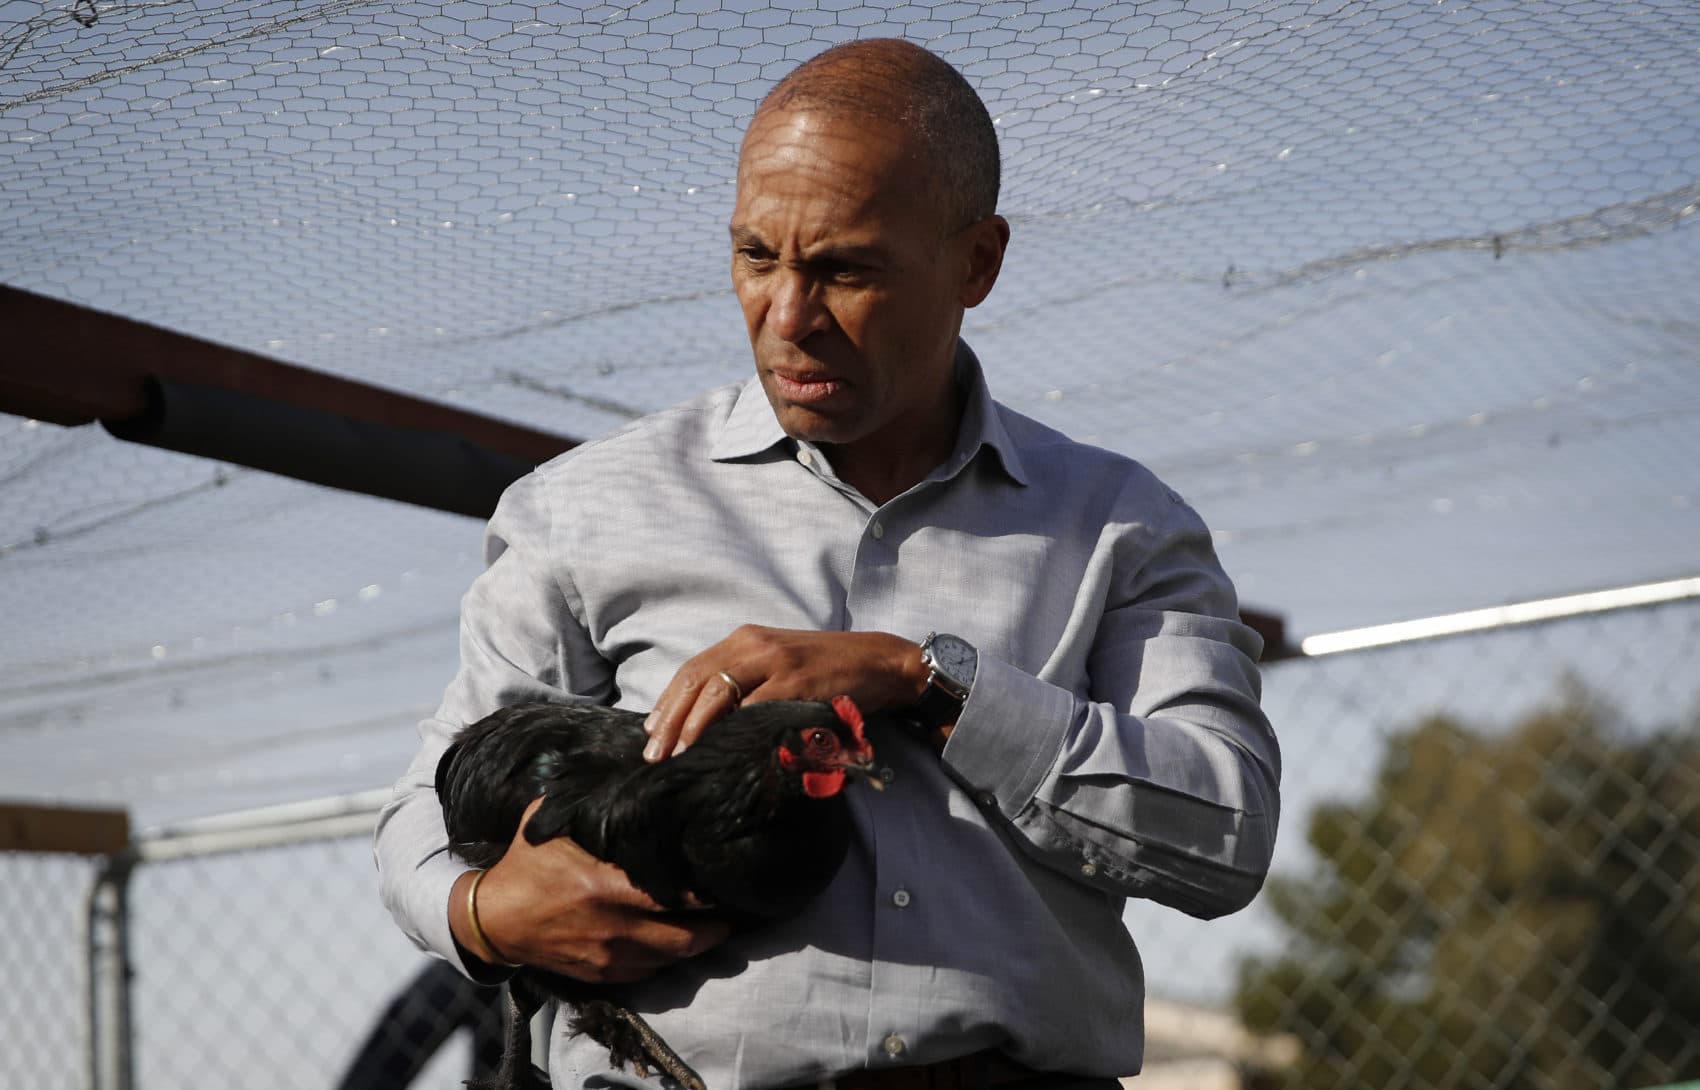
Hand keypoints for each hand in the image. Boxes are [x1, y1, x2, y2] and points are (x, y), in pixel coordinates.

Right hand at [452, 798, 731, 981]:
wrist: (494, 919)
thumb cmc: (528, 864)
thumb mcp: (553, 823)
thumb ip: (589, 802)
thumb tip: (626, 774)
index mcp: (604, 885)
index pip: (674, 895)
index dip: (707, 894)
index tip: (725, 878)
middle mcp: (612, 927)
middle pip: (686, 937)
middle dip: (718, 927)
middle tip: (734, 909)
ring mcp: (608, 956)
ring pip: (672, 959)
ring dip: (698, 945)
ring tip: (717, 925)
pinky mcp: (601, 975)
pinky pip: (649, 973)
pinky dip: (668, 958)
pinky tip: (678, 942)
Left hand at [641, 625, 929, 760]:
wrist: (878, 661)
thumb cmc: (827, 668)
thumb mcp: (778, 663)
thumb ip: (746, 680)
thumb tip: (706, 720)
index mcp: (746, 639)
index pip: (693, 668)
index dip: (668, 701)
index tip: (651, 732)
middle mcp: (755, 644)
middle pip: (697, 680)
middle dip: (670, 719)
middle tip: (654, 753)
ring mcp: (776, 662)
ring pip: (718, 692)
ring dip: (693, 727)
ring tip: (678, 755)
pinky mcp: (797, 683)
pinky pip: (755, 708)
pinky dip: (735, 730)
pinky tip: (721, 750)